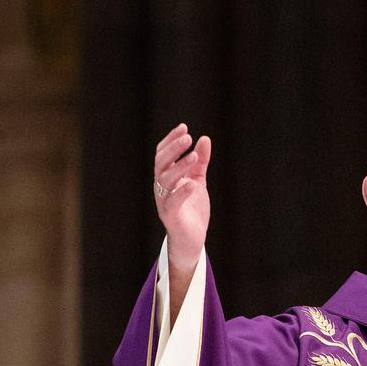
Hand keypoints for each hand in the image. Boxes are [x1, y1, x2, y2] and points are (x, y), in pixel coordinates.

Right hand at [153, 123, 211, 276]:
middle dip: (173, 148)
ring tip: (194, 156)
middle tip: (187, 136)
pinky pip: (172, 202)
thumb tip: (204, 139)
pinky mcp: (171, 215)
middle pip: (161, 162)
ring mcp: (164, 200)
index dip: (171, 140)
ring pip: (165, 179)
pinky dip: (181, 191)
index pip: (163, 153)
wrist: (192, 239)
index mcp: (166, 177)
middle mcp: (162, 187)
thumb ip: (200, 162)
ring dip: (179, 166)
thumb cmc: (192, 209)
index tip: (184, 127)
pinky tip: (191, 183)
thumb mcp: (198, 181)